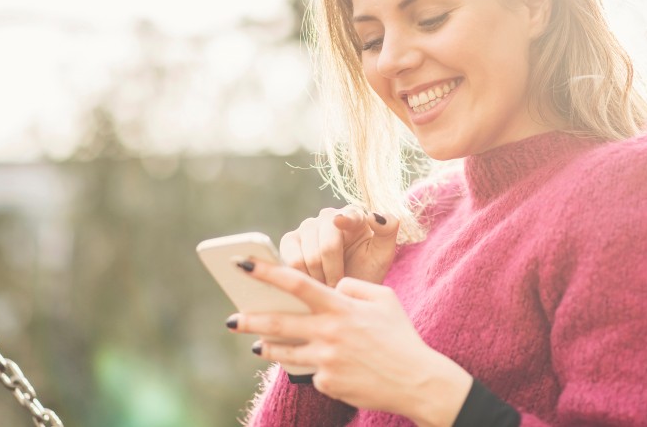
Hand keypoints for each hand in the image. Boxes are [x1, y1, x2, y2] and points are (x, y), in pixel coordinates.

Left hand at [228, 262, 471, 426]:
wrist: (416, 381)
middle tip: (229, 319)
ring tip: (257, 345)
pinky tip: (334, 368)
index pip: (297, 283)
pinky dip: (317, 367)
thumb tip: (332, 287)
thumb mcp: (385, 298)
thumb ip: (354, 286)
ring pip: (285, 352)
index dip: (267, 272)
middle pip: (278, 323)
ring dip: (267, 347)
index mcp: (342, 307)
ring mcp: (326, 360)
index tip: (243, 264)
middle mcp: (329, 332)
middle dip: (250, 319)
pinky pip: (313, 372)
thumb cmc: (401, 336)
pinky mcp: (327, 383)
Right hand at [279, 207, 398, 286]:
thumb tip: (374, 215)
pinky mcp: (290, 240)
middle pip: (326, 245)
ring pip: (308, 256)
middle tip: (340, 286)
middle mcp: (328, 216)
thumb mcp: (383, 253)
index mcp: (353, 215)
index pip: (347, 216)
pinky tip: (313, 282)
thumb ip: (387, 230)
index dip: (344, 220)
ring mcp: (307, 227)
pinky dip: (302, 277)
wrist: (347, 290)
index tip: (341, 222)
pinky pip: (290, 260)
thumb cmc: (368, 270)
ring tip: (329, 286)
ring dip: (319, 278)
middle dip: (334, 272)